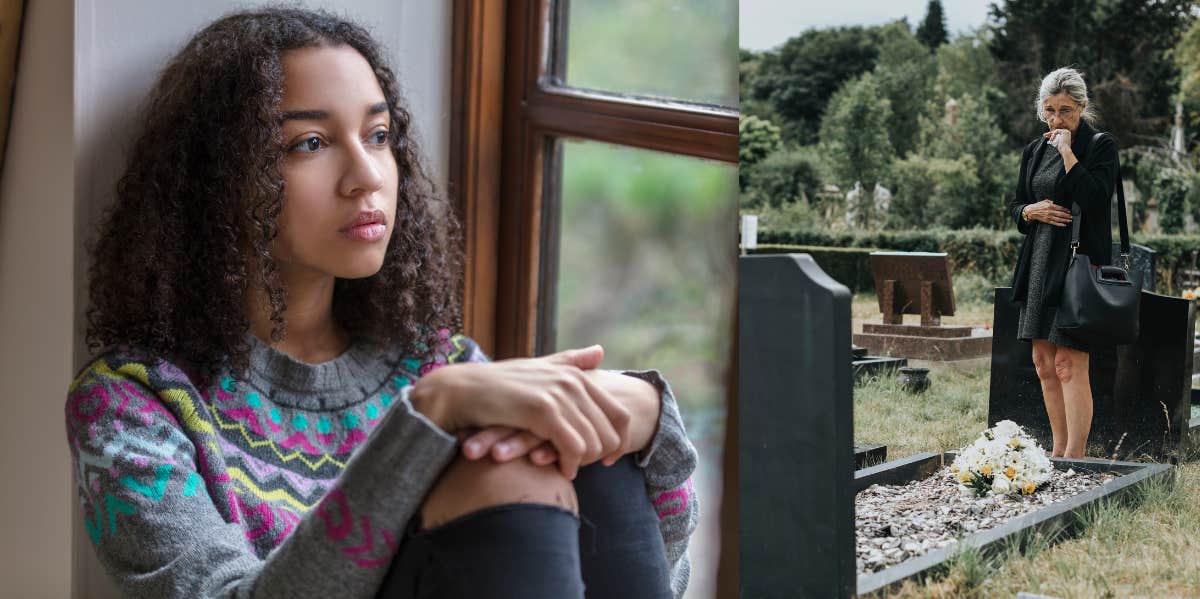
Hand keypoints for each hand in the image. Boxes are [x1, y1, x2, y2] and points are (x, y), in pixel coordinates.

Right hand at [460, 369, 660, 467]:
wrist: (462, 390)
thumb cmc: (499, 385)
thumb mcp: (539, 368)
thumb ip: (570, 362)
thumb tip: (600, 351)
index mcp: (576, 376)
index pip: (620, 415)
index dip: (619, 442)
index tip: (609, 460)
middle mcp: (573, 382)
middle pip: (611, 432)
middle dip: (601, 456)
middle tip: (583, 467)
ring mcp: (559, 395)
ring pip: (594, 443)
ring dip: (584, 463)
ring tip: (568, 468)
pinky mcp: (543, 411)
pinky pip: (573, 447)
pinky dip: (570, 464)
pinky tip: (561, 470)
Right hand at [1023, 199, 1071, 226]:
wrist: (1031, 211)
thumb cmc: (1037, 206)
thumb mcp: (1044, 201)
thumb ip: (1051, 201)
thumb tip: (1056, 202)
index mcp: (1050, 205)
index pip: (1060, 208)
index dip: (1066, 210)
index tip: (1069, 211)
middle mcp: (1050, 211)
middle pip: (1061, 214)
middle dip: (1067, 216)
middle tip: (1072, 216)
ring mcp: (1049, 217)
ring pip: (1059, 219)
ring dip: (1065, 220)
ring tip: (1070, 221)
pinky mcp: (1047, 221)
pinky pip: (1054, 223)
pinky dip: (1060, 224)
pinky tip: (1064, 225)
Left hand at [1043, 128, 1072, 155]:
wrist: (1064, 149)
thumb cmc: (1061, 148)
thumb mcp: (1056, 142)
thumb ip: (1054, 138)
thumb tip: (1048, 136)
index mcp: (1066, 135)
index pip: (1057, 133)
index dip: (1052, 135)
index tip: (1047, 136)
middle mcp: (1067, 132)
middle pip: (1056, 131)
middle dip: (1050, 134)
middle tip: (1044, 135)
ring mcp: (1066, 131)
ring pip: (1055, 131)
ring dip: (1052, 136)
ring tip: (1050, 140)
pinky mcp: (1064, 131)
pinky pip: (1056, 131)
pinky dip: (1053, 135)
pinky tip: (1052, 139)